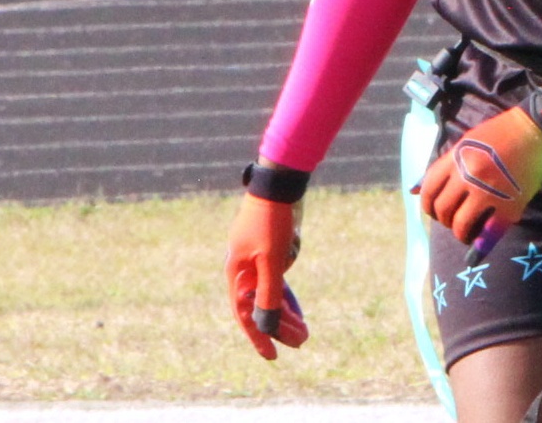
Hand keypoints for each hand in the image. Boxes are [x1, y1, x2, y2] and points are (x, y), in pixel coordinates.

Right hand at [226, 192, 307, 358]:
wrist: (278, 185)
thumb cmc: (271, 222)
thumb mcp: (271, 260)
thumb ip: (267, 293)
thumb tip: (265, 325)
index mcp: (237, 274)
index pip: (245, 315)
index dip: (258, 338)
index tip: (273, 356)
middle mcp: (243, 271)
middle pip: (259, 307)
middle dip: (279, 326)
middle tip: (302, 341)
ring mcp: (255, 262)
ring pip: (269, 295)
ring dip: (285, 313)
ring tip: (304, 330)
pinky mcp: (269, 253)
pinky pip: (275, 282)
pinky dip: (285, 296)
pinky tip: (297, 309)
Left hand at [417, 87, 541, 259]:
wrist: (536, 130)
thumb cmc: (500, 134)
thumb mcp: (466, 143)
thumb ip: (443, 166)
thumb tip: (413, 190)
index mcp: (456, 158)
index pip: (428, 189)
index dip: (427, 205)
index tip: (434, 210)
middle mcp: (468, 175)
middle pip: (442, 209)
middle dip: (443, 219)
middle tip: (452, 221)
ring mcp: (488, 192)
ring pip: (460, 225)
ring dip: (459, 233)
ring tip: (465, 232)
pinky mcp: (509, 205)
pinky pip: (488, 233)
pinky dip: (479, 247)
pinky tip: (475, 251)